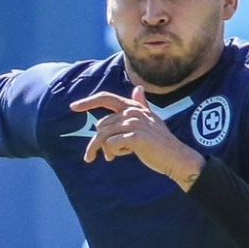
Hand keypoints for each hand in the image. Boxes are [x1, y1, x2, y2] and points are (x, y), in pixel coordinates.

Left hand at [68, 86, 203, 180]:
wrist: (175, 157)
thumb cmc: (160, 142)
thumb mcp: (150, 120)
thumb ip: (142, 105)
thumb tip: (138, 89)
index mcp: (133, 107)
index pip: (106, 98)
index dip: (88, 101)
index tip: (73, 106)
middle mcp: (133, 112)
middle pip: (101, 125)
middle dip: (96, 143)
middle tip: (98, 156)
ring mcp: (134, 123)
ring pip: (103, 135)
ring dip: (101, 150)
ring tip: (107, 159)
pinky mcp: (135, 137)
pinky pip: (111, 144)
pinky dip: (113, 152)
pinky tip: (125, 154)